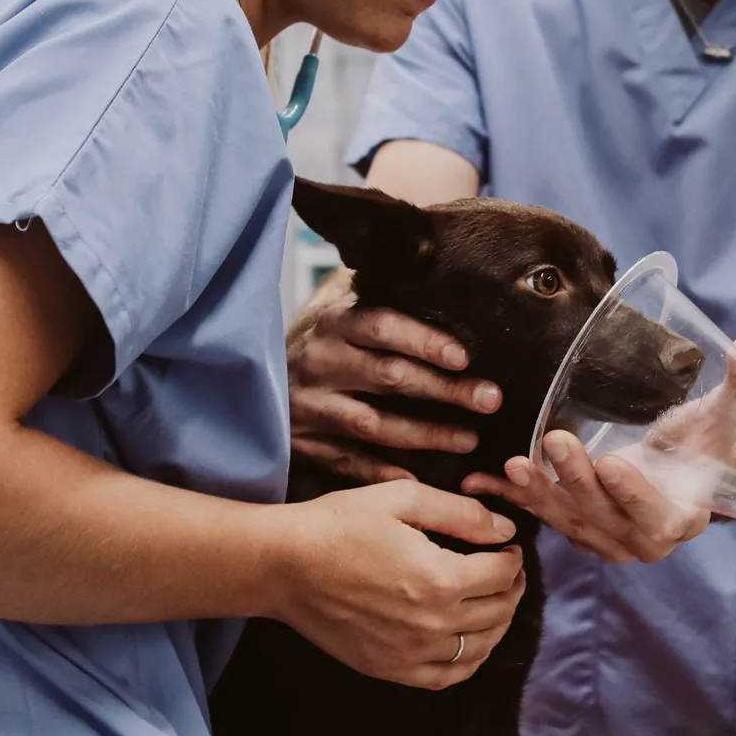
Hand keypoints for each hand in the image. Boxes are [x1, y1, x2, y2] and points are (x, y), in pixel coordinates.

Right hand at [263, 481, 525, 688]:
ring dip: (497, 624)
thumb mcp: (402, 499)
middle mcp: (432, 623)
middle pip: (498, 611)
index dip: (512, 557)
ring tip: (493, 603)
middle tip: (507, 572)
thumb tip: (504, 529)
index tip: (507, 547)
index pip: (502, 574)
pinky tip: (469, 642)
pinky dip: (468, 661)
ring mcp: (411, 653)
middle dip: (511, 588)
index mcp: (440, 578)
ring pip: (480, 647)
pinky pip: (447, 676)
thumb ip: (461, 513)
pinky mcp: (390, 669)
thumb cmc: (339, 524)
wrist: (284, 565)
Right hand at [287, 268, 501, 481]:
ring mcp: (311, 406)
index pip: (383, 327)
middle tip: (489, 399)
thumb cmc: (317, 335)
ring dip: (424, 434)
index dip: (424, 341)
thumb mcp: (338, 301)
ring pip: (373, 424)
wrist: (245, 368)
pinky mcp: (304, 441)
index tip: (464, 357)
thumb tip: (426, 254)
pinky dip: (379, 472)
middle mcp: (321, 363)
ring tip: (468, 439)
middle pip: (388, 376)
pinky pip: (346, 461)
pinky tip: (416, 481)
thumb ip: (377, 287)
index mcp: (334, 322)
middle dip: (444, 390)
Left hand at [469, 335, 735, 564]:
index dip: (635, 497)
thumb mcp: (727, 413)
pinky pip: (547, 517)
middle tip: (559, 441)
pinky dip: (520, 499)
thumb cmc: (705, 441)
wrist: (683, 468)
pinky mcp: (580, 529)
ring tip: (517, 464)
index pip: (659, 519)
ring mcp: (608, 539)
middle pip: (607, 520)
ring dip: (542, 495)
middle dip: (579, 483)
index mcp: (685, 517)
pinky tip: (491, 478)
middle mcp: (645, 540)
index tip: (614, 462)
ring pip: (571, 522)